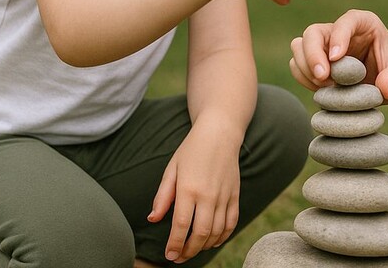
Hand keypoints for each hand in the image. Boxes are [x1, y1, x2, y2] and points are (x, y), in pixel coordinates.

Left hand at [147, 121, 241, 262]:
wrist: (220, 132)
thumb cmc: (192, 149)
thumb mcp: (171, 169)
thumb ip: (162, 196)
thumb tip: (153, 219)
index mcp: (188, 188)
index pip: (180, 225)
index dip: (174, 245)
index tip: (169, 255)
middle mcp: (208, 195)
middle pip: (200, 234)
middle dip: (188, 251)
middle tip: (179, 257)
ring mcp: (224, 196)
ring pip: (216, 232)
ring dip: (204, 246)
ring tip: (193, 250)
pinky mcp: (235, 195)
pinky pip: (231, 223)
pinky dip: (222, 236)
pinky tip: (212, 241)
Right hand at [289, 9, 387, 101]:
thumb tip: (385, 88)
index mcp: (364, 23)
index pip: (346, 22)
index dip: (338, 37)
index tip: (337, 59)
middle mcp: (340, 30)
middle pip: (313, 32)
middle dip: (312, 55)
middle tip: (323, 79)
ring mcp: (325, 46)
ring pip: (300, 48)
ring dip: (307, 69)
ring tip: (327, 87)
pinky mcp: (317, 62)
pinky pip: (298, 66)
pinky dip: (304, 79)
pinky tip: (322, 91)